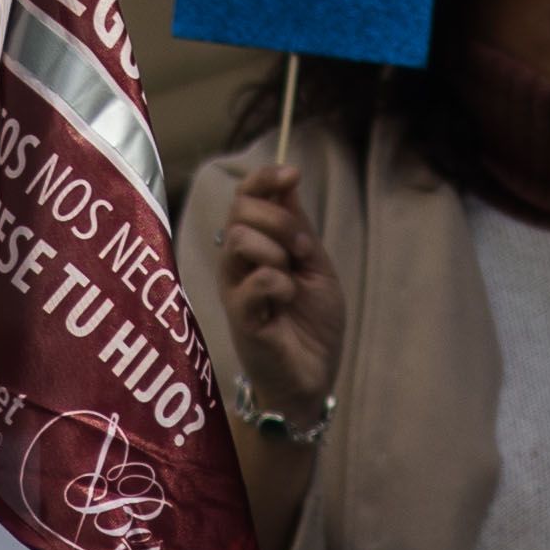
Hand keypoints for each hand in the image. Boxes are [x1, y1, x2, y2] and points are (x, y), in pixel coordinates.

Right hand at [216, 161, 341, 419]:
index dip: (264, 178)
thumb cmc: (311, 323)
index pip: (244, 196)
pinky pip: (258, 279)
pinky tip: (286, 301)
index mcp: (254, 246)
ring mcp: (235, 289)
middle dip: (279, 220)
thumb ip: (297, 226)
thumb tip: (287, 178)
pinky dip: (281, 284)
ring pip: (241, 239)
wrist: (313, 374)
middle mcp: (236, 263)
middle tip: (301, 250)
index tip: (293, 174)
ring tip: (291, 279)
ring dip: (278, 252)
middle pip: (240, 210)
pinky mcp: (240, 316)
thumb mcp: (314, 265)